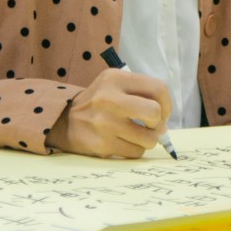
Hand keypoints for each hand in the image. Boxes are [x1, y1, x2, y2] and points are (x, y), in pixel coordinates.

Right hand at [47, 69, 172, 158]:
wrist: (64, 120)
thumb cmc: (99, 102)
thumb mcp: (115, 84)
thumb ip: (141, 94)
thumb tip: (164, 123)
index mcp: (115, 79)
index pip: (158, 88)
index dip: (167, 103)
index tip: (162, 112)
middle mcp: (109, 99)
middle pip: (155, 112)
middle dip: (159, 123)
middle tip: (152, 125)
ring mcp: (105, 123)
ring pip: (148, 138)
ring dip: (148, 140)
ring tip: (137, 135)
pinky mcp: (102, 144)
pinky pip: (135, 152)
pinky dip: (135, 149)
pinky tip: (124, 142)